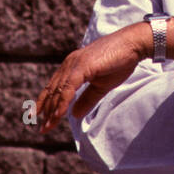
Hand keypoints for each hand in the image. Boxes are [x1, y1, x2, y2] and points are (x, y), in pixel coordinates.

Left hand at [34, 23, 151, 132]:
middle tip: (42, 129)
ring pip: (58, 90)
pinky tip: (59, 115)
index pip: (54, 87)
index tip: (42, 120)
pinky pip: (69, 87)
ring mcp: (75, 64)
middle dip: (46, 111)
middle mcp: (69, 64)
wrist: (132, 44)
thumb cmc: (119, 62)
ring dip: (52, 110)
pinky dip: (63, 102)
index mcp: (72, 67)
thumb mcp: (101, 86)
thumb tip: (74, 114)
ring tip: (47, 126)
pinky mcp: (83, 66)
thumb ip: (87, 99)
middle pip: (53, 90)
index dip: (46, 104)